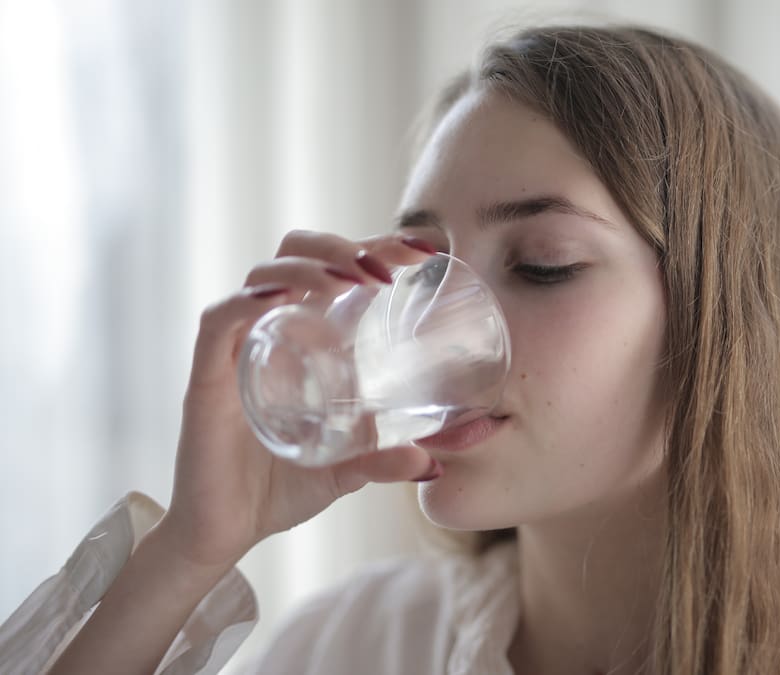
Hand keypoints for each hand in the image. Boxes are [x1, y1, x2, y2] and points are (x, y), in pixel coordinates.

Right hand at [157, 230, 437, 570]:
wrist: (224, 534)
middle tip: (386, 269)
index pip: (336, 268)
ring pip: (262, 275)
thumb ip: (387, 460)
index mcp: (305, 338)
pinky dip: (247, 301)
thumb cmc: (280, 489)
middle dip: (341, 245)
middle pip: (296, 253)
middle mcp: (271, 331)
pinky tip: (282, 298)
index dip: (376, 246)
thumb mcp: (348, 470)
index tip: (423, 251)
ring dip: (309, 265)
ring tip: (350, 279)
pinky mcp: (207, 377)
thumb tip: (434, 464)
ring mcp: (237, 350)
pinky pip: (219, 321)